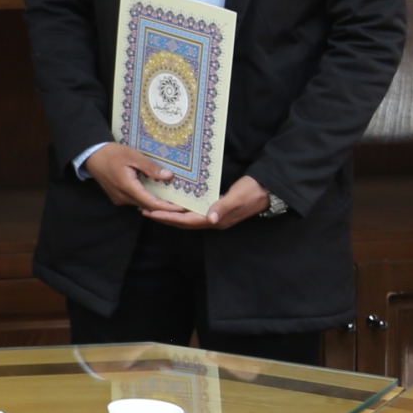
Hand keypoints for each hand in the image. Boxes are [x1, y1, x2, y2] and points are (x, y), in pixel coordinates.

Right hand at [83, 143, 182, 213]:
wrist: (92, 155)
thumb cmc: (112, 153)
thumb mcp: (133, 155)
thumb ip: (150, 167)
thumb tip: (169, 176)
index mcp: (128, 187)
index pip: (152, 203)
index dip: (168, 207)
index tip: (183, 208)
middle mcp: (123, 197)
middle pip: (148, 205)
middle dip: (165, 206)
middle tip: (182, 203)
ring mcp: (119, 199)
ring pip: (141, 204)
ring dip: (155, 203)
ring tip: (171, 198)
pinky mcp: (117, 198)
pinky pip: (135, 201)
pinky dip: (146, 199)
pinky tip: (154, 192)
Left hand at [144, 173, 271, 230]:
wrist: (268, 189)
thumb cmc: (252, 191)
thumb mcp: (238, 197)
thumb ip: (224, 207)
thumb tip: (210, 219)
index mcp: (217, 219)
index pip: (187, 221)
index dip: (168, 218)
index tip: (150, 213)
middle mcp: (214, 220)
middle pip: (184, 222)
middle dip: (164, 218)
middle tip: (144, 211)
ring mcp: (216, 215)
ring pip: (188, 218)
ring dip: (171, 214)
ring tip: (154, 208)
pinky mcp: (217, 208)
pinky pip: (194, 211)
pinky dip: (182, 209)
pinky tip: (174, 203)